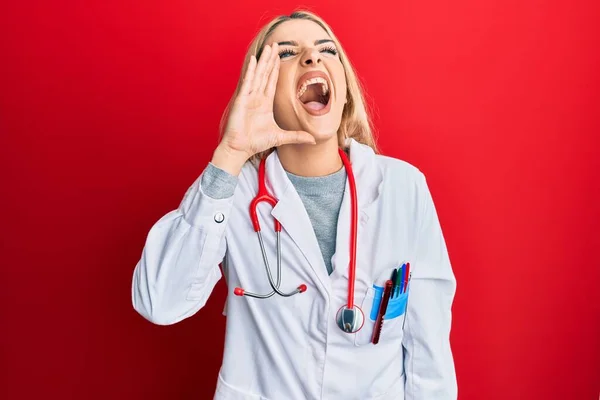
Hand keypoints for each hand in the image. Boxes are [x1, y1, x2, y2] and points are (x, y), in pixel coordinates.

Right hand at [214, 43, 314, 173]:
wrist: (240, 148)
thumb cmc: (256, 142)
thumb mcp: (280, 137)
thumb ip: (297, 136)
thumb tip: (313, 140)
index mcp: (265, 103)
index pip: (272, 81)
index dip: (276, 68)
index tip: (280, 56)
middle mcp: (257, 97)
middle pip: (265, 74)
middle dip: (271, 59)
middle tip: (275, 45)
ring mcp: (249, 97)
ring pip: (258, 75)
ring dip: (263, 61)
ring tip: (268, 47)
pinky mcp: (242, 100)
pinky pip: (247, 82)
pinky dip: (250, 71)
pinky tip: (253, 60)